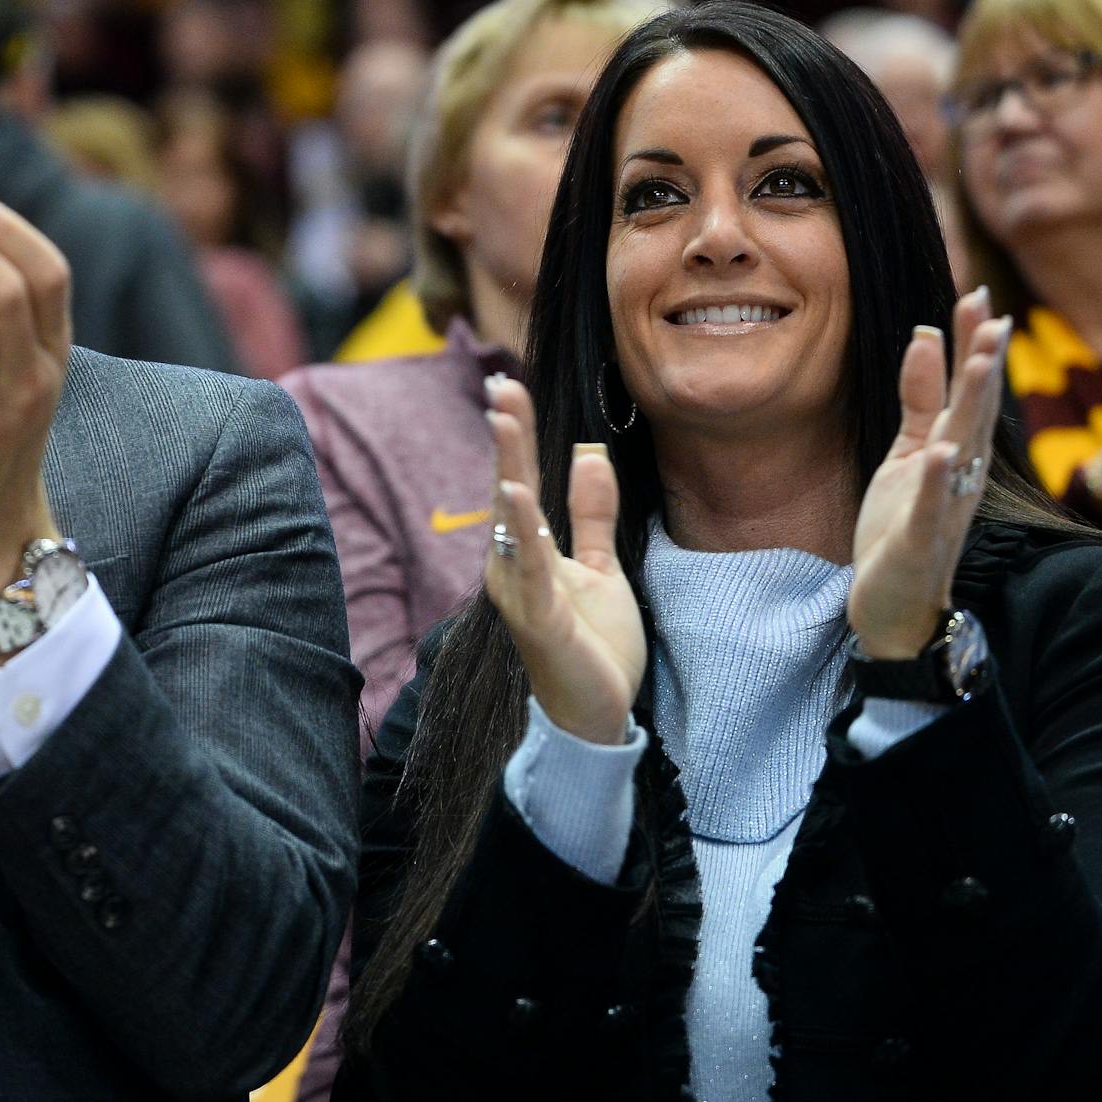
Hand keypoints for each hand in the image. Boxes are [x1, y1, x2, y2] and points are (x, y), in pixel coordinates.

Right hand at [481, 375, 645, 744]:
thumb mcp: (601, 568)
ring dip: (509, 469)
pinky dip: (523, 531)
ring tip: (504, 421)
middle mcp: (513, 564)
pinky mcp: (538, 619)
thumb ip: (591, 515)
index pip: (522, 480)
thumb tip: (589, 453)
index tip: (509, 386)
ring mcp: (521, 591)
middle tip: (500, 386)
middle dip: (507, 438)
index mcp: (529, 549)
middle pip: (509, 489)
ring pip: (511, 521)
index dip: (518, 434)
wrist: (595, 716)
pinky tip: (518, 494)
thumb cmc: (593, 644)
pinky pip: (529, 568)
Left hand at [848, 289, 1008, 657]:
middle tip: (991, 311)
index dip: (972, 344)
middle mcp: (960, 476)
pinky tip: (943, 452)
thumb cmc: (904, 526)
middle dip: (983, 362)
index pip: (968, 390)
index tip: (977, 295)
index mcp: (956, 452)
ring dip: (973, 406)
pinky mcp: (921, 541)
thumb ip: (920, 398)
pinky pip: (934, 508)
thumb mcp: (907, 453)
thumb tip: (926, 333)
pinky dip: (939, 480)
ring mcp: (945, 508)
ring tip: (980, 360)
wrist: (893, 606)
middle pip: (975, 411)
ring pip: (964, 450)